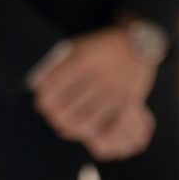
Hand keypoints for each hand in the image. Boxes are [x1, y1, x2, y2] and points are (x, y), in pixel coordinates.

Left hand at [31, 26, 156, 151]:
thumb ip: (60, 67)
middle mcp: (99, 77)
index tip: (43, 104)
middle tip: (54, 117)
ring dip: (72, 128)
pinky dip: (97, 133)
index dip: (43, 102)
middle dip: (55, 118)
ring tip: (68, 126)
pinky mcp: (129, 102)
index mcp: (82, 60)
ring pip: (85, 123)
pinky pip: (109, 127)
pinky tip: (90, 131)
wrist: (139, 45)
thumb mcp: (78, 47)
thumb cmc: (101, 48)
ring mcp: (116, 92)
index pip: (52, 90)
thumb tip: (39, 89)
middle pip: (66, 111)